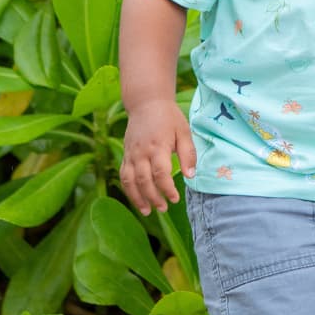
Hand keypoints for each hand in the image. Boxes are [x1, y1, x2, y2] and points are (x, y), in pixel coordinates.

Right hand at [119, 99, 196, 215]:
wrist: (146, 103)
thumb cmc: (169, 117)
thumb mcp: (184, 132)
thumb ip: (188, 154)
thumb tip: (191, 176)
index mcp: (158, 146)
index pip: (160, 173)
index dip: (167, 189)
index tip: (175, 198)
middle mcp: (141, 152)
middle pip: (144, 181)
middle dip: (153, 198)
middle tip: (164, 208)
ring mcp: (130, 154)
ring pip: (130, 181)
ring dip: (137, 198)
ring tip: (147, 211)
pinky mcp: (125, 155)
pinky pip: (124, 176)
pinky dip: (128, 190)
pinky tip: (137, 199)